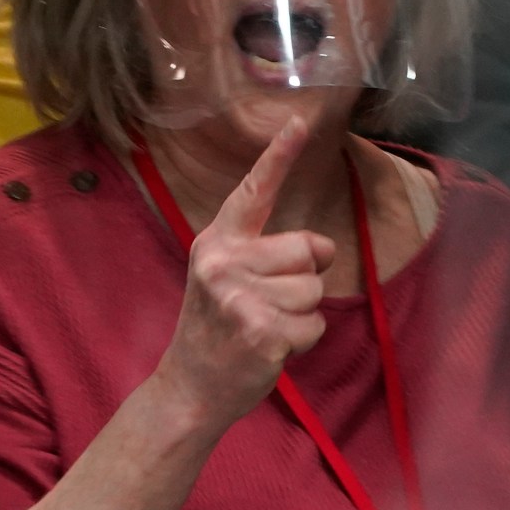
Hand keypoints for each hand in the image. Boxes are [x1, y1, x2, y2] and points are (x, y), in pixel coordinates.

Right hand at [152, 118, 336, 427]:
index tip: (299, 121)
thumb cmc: (216, 329)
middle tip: (271, 302)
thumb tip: (320, 248)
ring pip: (316, 289)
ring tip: (267, 326)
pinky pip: (314, 324)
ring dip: (303, 314)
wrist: (189, 388)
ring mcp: (241, 298)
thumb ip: (258, 253)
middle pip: (309, 248)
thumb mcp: (221, 278)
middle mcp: (224, 262)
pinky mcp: (261, 331)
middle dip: (306, 277)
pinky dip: (303, 341)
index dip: (278, 156)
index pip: (253, 192)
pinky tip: (271, 348)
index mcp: (217, 242)